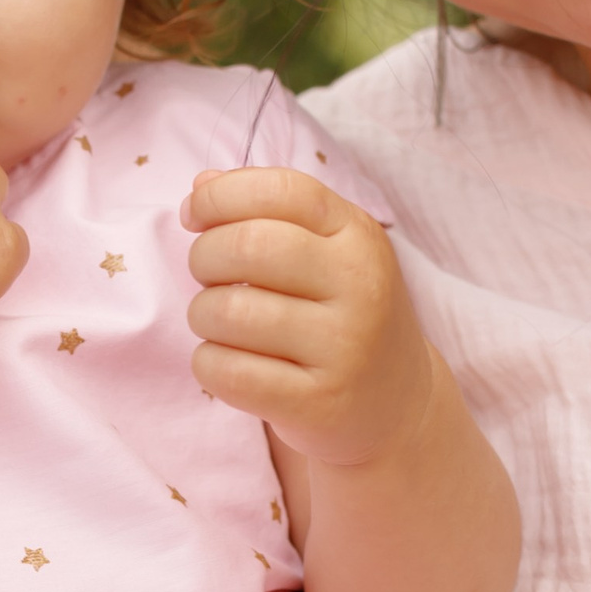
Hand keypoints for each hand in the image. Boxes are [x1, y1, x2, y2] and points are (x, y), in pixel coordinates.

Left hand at [181, 167, 437, 467]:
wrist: (395, 405)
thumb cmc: (340, 314)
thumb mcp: (325, 251)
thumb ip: (267, 212)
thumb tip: (200, 186)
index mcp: (358, 236)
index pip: (280, 190)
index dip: (221, 195)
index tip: (195, 215)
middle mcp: (360, 286)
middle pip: (246, 245)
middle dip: (203, 256)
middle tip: (209, 276)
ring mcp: (344, 348)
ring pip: (227, 312)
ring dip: (203, 316)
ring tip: (221, 323)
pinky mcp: (318, 403)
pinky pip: (227, 372)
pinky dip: (208, 364)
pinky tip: (229, 362)